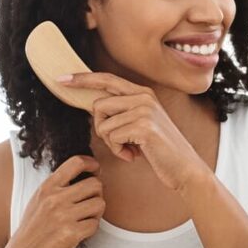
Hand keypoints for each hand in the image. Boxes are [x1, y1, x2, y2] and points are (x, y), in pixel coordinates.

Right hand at [0, 155, 104, 247]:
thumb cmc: (31, 234)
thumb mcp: (38, 203)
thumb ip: (57, 188)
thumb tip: (84, 176)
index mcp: (46, 188)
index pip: (76, 162)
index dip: (92, 164)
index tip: (96, 170)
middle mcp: (54, 198)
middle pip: (95, 184)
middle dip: (98, 195)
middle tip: (90, 205)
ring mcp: (62, 216)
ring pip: (99, 203)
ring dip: (97, 214)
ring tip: (85, 220)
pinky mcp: (70, 234)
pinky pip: (95, 224)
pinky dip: (92, 230)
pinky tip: (81, 234)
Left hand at [60, 72, 208, 190]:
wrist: (185, 168)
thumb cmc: (160, 150)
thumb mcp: (141, 124)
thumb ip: (122, 112)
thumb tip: (94, 106)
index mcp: (143, 92)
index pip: (107, 79)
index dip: (83, 78)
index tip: (61, 79)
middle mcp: (144, 96)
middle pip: (98, 105)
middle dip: (101, 128)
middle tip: (119, 143)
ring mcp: (144, 110)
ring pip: (103, 124)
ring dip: (111, 143)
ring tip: (130, 149)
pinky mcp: (143, 126)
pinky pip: (112, 137)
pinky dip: (119, 151)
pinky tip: (134, 155)